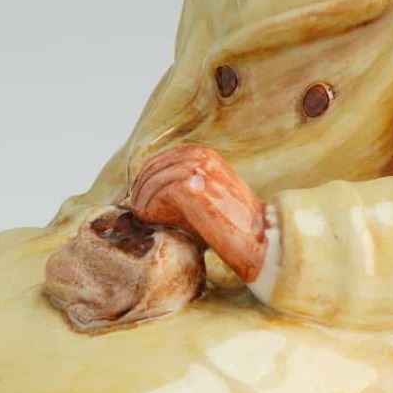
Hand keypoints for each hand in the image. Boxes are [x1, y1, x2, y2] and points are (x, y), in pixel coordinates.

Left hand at [128, 145, 266, 282]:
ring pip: (153, 182)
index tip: (140, 195)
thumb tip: (151, 190)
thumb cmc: (233, 223)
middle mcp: (201, 158)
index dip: (146, 177)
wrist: (257, 237)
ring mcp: (197, 170)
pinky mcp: (191, 187)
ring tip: (142, 216)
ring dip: (143, 200)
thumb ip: (186, 185)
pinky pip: (157, 194)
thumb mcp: (208, 195)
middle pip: (155, 168)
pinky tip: (148, 219)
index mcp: (205, 155)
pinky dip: (148, 208)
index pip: (163, 159)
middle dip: (141, 188)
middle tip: (136, 207)